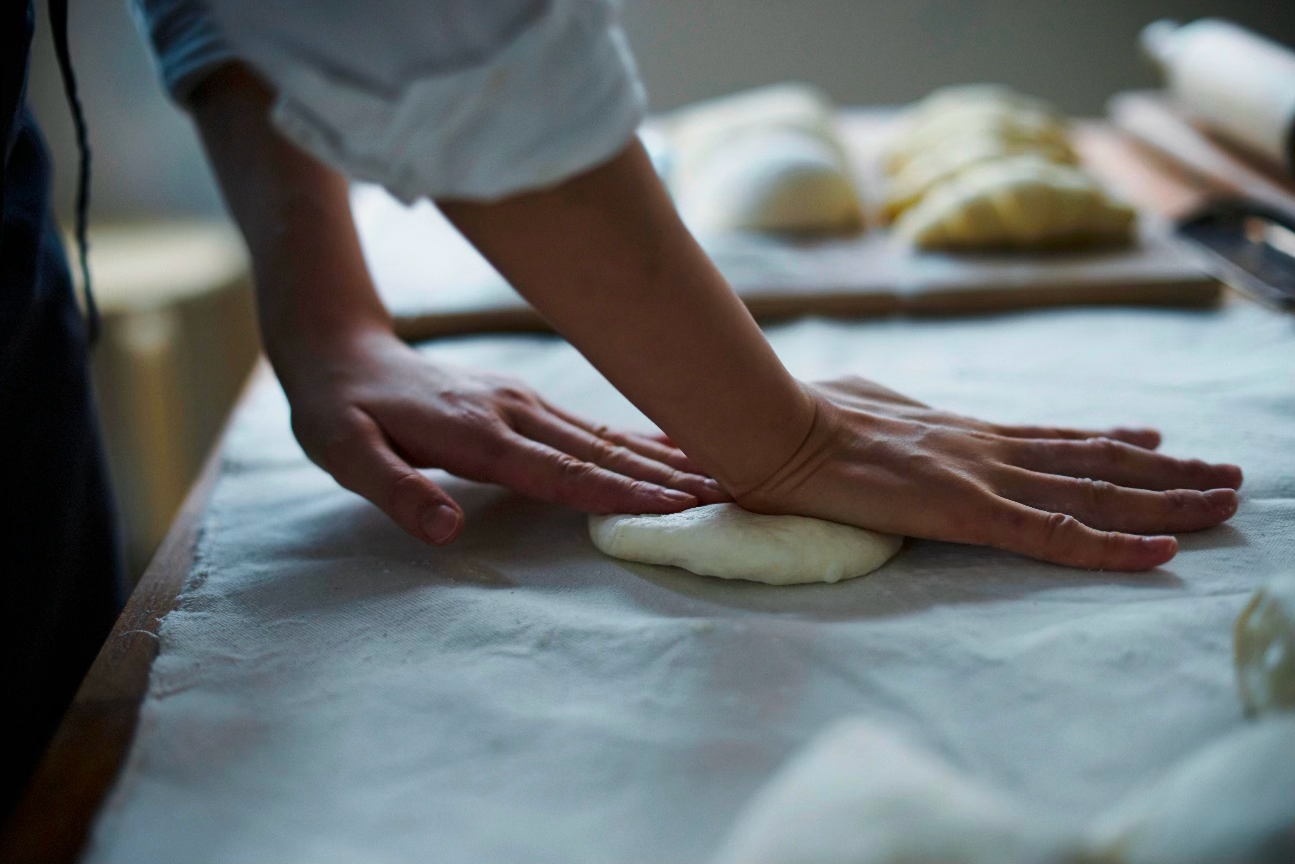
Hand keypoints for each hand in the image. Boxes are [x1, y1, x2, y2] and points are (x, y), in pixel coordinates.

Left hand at [280, 329, 726, 545]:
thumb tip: (446, 530)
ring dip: (661, 456)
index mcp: (477, 434)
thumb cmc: (339, 413)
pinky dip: (635, 435)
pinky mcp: (523, 399)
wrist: (340, 354)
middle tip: (726, 491)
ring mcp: (522, 401)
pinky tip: (667, 443)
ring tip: (716, 470)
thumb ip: (396, 490)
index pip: (561, 471)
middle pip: (599, 451)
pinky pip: (590, 422)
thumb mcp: (344, 455)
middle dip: (664, 475)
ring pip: (604, 434)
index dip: (618, 493)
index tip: (675, 507)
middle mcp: (512, 412)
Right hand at [734, 377, 1241, 570]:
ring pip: (1092, 490)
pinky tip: (1160, 554)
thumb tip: (866, 422)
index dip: (1105, 438)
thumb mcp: (851, 409)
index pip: (1048, 435)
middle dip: (1161, 469)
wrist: (774, 426)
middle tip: (1222, 474)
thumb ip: (879, 421)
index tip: (1151, 437)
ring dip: (1163, 498)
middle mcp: (983, 446)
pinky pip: (1053, 535)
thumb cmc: (797, 420)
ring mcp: (980, 475)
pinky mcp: (966, 511)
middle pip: (1091, 458)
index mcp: (956, 430)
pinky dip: (1110, 546)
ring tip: (1223, 501)